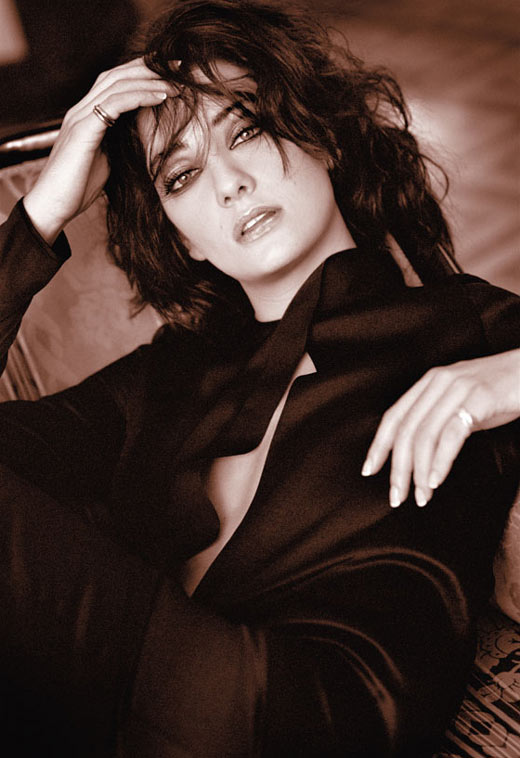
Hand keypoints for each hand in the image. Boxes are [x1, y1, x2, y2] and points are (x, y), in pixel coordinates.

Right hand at [23, 58, 177, 243]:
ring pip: (117, 84)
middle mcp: (81, 110)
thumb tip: (145, 139)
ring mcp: (80, 117)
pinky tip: (159, 97)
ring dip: (149, 81)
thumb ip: (120, 143)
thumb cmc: (79, 188)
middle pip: (117, 75)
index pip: (115, 82)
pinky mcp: (83, 130)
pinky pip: (113, 103)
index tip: (172, 76)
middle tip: (179, 68)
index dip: (143, 74)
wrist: (54, 206)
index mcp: (87, 116)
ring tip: (175, 84)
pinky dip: (139, 96)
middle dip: (149, 68)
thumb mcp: (108, 160)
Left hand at [362, 349, 519, 506]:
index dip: (379, 446)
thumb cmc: (500, 392)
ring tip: (422, 496)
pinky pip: (451, 434)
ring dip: (420, 472)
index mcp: (429, 383)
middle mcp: (438, 382)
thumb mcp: (461, 403)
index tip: (369, 471)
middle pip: (406, 431)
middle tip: (397, 497)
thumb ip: (438, 421)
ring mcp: (458, 388)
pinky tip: (437, 480)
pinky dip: (441, 461)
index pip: (394, 417)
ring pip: (425, 435)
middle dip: (398, 469)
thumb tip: (419, 457)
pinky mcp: (479, 398)